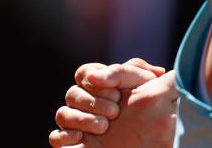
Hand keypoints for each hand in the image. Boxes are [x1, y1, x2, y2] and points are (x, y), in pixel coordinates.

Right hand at [50, 60, 175, 147]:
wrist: (155, 135)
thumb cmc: (149, 105)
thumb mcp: (144, 84)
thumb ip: (127, 70)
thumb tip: (95, 76)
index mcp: (96, 83)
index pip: (83, 74)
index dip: (96, 83)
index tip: (116, 94)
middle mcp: (82, 101)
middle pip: (72, 94)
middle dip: (92, 103)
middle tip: (114, 112)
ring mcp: (75, 121)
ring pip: (63, 114)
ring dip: (81, 119)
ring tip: (103, 126)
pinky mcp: (71, 142)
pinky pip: (56, 137)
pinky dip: (64, 136)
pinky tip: (80, 137)